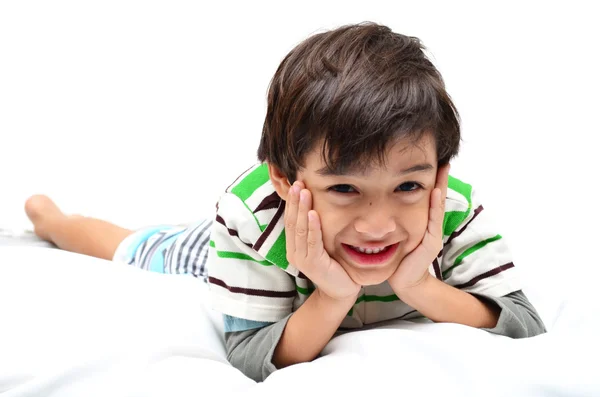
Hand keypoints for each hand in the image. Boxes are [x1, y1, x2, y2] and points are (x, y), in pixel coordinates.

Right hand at [285, 181, 360, 300]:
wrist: (341, 291)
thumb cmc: (334, 266)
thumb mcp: (322, 245)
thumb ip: (315, 231)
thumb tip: (315, 207)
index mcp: (294, 248)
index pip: (290, 221)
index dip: (292, 202)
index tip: (296, 184)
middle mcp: (294, 253)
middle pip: (292, 222)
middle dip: (295, 201)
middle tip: (298, 182)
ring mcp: (302, 259)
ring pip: (300, 229)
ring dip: (302, 208)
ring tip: (304, 192)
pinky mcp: (314, 264)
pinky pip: (312, 241)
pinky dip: (312, 226)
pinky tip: (313, 213)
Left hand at [388, 164, 450, 290]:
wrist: (404, 281)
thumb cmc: (398, 257)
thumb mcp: (397, 234)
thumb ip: (395, 220)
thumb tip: (383, 200)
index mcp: (423, 223)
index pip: (429, 198)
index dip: (432, 181)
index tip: (434, 162)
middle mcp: (431, 226)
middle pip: (437, 199)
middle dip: (441, 179)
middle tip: (444, 160)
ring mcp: (432, 234)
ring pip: (437, 206)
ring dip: (441, 187)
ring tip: (442, 170)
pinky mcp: (430, 243)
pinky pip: (433, 221)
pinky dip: (435, 206)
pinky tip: (435, 192)